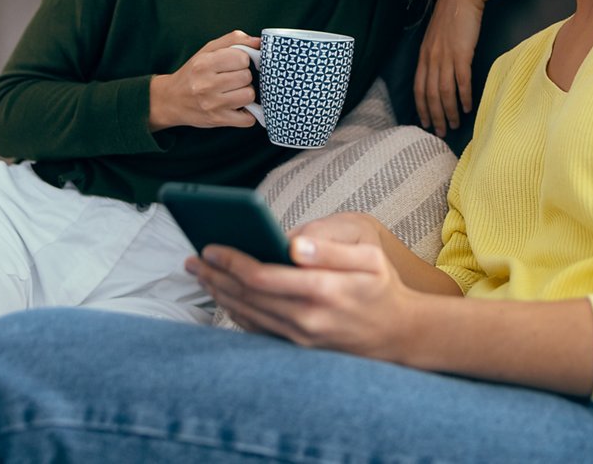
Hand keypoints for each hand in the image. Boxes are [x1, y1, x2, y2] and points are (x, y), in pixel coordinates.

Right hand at [148, 31, 259, 130]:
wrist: (171, 100)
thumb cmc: (193, 73)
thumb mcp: (208, 50)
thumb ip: (234, 40)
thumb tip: (260, 42)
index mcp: (204, 63)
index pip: (242, 58)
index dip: (242, 60)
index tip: (234, 64)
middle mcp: (206, 84)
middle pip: (246, 77)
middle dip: (243, 77)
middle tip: (231, 79)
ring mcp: (212, 104)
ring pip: (249, 95)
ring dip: (245, 93)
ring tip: (233, 92)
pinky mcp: (218, 120)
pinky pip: (248, 119)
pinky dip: (248, 114)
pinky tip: (238, 108)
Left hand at [185, 232, 417, 361]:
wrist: (400, 335)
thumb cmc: (383, 287)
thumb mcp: (370, 256)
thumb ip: (330, 248)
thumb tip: (291, 243)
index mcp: (322, 291)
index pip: (262, 276)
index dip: (231, 261)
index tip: (210, 247)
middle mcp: (307, 319)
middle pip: (246, 297)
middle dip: (215, 276)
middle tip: (192, 259)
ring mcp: (301, 339)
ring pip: (247, 315)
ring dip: (219, 293)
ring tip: (200, 275)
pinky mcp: (298, 349)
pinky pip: (257, 330)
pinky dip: (235, 312)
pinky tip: (223, 297)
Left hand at [414, 0, 482, 135]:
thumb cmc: (452, 14)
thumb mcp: (437, 36)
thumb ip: (436, 54)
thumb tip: (439, 72)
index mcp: (423, 55)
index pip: (418, 88)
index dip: (421, 108)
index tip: (425, 123)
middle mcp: (431, 58)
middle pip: (430, 94)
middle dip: (434, 116)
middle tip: (440, 133)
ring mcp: (446, 56)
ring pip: (444, 91)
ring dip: (448, 111)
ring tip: (453, 125)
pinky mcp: (462, 53)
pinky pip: (460, 80)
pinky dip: (463, 96)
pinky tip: (466, 108)